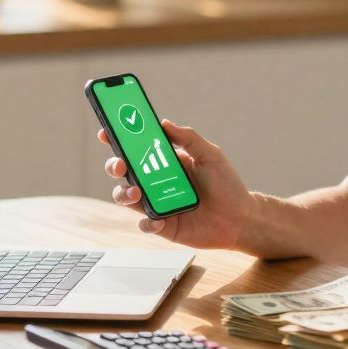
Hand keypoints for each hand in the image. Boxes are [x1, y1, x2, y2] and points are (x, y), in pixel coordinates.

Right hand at [97, 119, 251, 248]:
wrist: (241, 218)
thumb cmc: (227, 185)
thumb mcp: (211, 155)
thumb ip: (189, 138)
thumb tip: (164, 123)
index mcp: (165, 161)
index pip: (136, 148)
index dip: (118, 139)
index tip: (106, 131)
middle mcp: (156, 181)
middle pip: (124, 171)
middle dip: (114, 165)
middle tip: (120, 164)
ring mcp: (157, 204)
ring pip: (127, 197)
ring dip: (125, 194)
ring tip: (136, 193)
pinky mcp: (163, 226)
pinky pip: (146, 224)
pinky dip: (148, 222)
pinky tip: (159, 220)